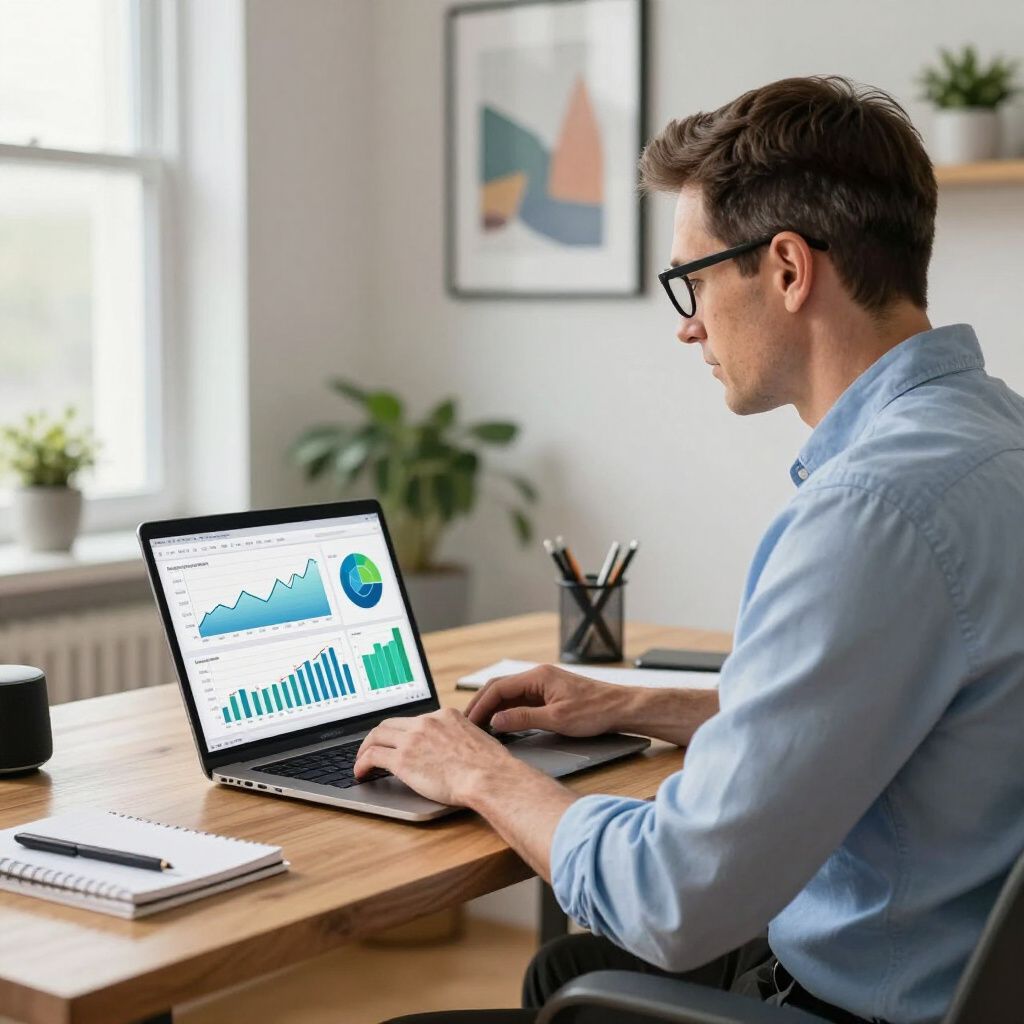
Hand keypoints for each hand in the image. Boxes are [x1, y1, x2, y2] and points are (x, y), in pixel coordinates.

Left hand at [353, 707, 517, 805]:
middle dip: (378, 736)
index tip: (399, 741)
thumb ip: (462, 739)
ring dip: (365, 748)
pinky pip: (373, 756)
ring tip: (361, 761)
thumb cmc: (490, 767)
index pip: (415, 719)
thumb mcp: (477, 740)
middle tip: (372, 748)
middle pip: (391, 723)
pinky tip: (360, 773)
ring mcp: (413, 738)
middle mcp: (426, 722)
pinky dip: (361, 763)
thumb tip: (459, 751)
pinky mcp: (403, 759)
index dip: (403, 732)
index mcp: (445, 715)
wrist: (488, 777)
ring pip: (377, 735)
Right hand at [465, 663, 628, 736]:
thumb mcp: (557, 719)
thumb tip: (497, 721)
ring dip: (493, 709)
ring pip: (509, 695)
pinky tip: (502, 725)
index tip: (469, 722)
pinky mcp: (549, 695)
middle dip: (481, 705)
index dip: (480, 705)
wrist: (621, 708)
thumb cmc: (595, 710)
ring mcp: (543, 685)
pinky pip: (521, 701)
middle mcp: (538, 677)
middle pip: (500, 688)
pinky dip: (508, 712)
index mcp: (538, 676)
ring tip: (480, 727)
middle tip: (467, 724)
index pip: (498, 687)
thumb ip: (524, 719)